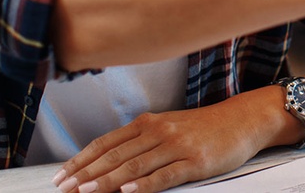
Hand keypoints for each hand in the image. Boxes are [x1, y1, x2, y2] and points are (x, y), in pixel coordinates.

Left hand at [52, 90, 275, 192]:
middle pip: (114, 155)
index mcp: (149, 123)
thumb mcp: (169, 126)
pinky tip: (128, 191)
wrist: (244, 120)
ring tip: (85, 192)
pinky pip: (165, 174)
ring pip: (134, 165)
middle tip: (64, 189)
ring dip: (107, 180)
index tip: (61, 176)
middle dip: (86, 174)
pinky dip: (144, 184)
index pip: (105, 142)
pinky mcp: (195, 162)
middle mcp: (159, 131)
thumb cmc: (205, 127)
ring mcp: (177, 146)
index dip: (81, 160)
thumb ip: (142, 140)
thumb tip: (109, 161)